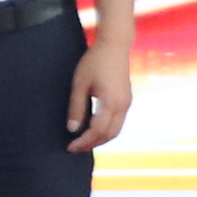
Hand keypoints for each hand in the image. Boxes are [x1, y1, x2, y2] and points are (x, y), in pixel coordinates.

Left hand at [67, 34, 133, 152]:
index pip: (97, 131)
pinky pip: (118, 122)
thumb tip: (72, 129)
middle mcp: (123, 106)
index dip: (83, 141)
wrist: (114, 47)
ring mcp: (127, 104)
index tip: (70, 147)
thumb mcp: (79, 84)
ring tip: (83, 142)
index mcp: (110, 103)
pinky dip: (106, 131)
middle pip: (109, 135)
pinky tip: (94, 130)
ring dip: (100, 139)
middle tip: (75, 148)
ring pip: (116, 130)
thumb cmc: (94, 62)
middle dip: (92, 144)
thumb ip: (76, 107)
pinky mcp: (127, 100)